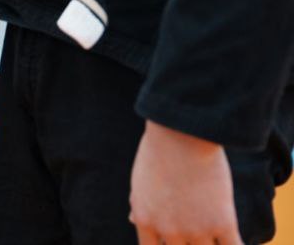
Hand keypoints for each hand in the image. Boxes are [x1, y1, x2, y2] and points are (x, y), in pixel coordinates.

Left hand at [130, 121, 240, 244]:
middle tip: (193, 227)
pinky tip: (234, 238)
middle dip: (188, 243)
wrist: (181, 133)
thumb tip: (132, 219)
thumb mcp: (140, 180)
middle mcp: (169, 231)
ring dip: (212, 243)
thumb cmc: (160, 150)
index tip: (173, 238)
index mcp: (144, 220)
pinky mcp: (223, 224)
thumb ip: (138, 204)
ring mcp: (196, 230)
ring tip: (214, 229)